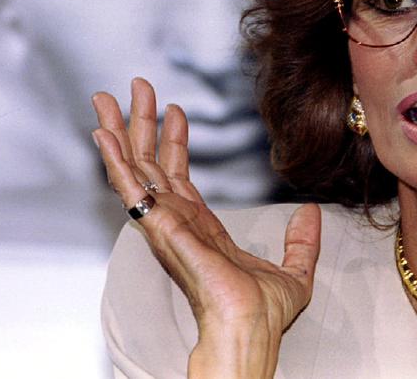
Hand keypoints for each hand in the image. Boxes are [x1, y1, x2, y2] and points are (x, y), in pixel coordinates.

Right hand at [92, 77, 320, 377]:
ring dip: (120, 130)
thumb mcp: (294, 271)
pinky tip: (103, 133)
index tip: (176, 110)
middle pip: (153, 162)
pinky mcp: (160, 226)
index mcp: (203, 228)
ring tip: (104, 98)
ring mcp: (165, 222)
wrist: (250, 329)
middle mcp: (177, 221)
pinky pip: (131, 188)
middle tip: (137, 86)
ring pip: (136, 167)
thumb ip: (302, 242)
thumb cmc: (262, 314)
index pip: (181, 176)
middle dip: (142, 123)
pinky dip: (114, 159)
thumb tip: (313, 213)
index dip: (176, 141)